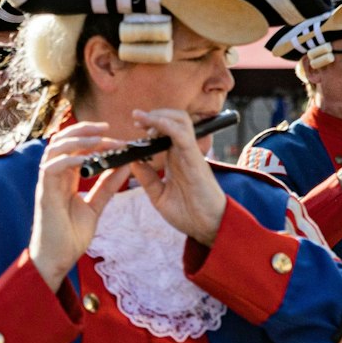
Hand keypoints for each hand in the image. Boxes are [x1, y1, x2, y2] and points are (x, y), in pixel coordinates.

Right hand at [27, 122, 129, 288]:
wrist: (57, 259)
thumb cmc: (71, 237)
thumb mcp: (95, 207)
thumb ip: (107, 186)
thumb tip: (126, 166)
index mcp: (65, 179)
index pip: (75, 148)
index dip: (92, 138)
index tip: (114, 135)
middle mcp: (54, 176)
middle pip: (63, 141)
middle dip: (83, 130)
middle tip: (107, 127)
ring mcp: (47, 183)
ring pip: (55, 148)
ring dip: (77, 139)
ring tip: (98, 137)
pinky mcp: (44, 192)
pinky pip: (52, 167)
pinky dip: (69, 159)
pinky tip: (87, 159)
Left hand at [126, 109, 225, 245]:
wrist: (208, 228)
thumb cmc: (188, 213)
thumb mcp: (159, 195)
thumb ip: (147, 178)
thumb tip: (132, 161)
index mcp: (175, 159)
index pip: (166, 131)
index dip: (150, 124)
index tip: (135, 125)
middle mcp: (183, 153)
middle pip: (174, 120)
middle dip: (154, 114)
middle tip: (137, 119)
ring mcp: (190, 154)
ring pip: (180, 121)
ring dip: (159, 116)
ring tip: (142, 120)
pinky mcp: (195, 159)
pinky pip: (183, 135)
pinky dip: (167, 126)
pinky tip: (152, 127)